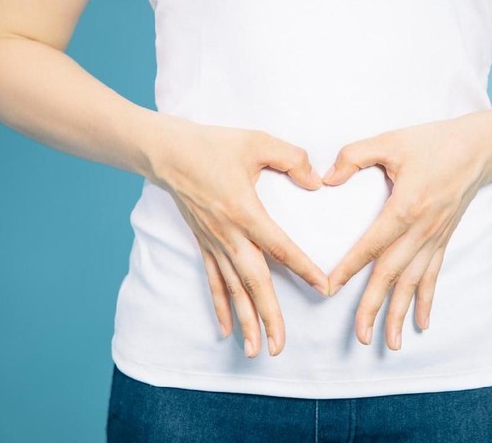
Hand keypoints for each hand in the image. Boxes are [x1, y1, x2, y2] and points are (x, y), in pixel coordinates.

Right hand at [146, 113, 329, 357]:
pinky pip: (214, 280)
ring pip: (233, 289)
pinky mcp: (203, 244)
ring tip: (256, 349)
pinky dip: (221, 305)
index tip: (324, 288)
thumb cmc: (213, 145)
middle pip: (253, 281)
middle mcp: (228, 234)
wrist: (167, 152)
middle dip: (268, 315)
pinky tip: (226, 328)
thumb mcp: (257, 142)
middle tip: (279, 346)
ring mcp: (213, 243)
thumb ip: (292, 158)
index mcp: (245, 210)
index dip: (304, 268)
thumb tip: (316, 182)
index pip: (280, 247)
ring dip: (245, 320)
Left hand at [321, 112, 491, 350]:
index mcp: (405, 207)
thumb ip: (354, 156)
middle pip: (392, 274)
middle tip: (361, 336)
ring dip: (400, 313)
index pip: (371, 244)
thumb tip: (326, 178)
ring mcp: (435, 238)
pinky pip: (434, 275)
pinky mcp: (443, 240)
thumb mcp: (390, 141)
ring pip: (413, 283)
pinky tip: (423, 323)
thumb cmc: (433, 142)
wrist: (479, 148)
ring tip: (389, 343)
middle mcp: (421, 230)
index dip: (349, 267)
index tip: (330, 288)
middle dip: (374, 307)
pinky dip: (427, 300)